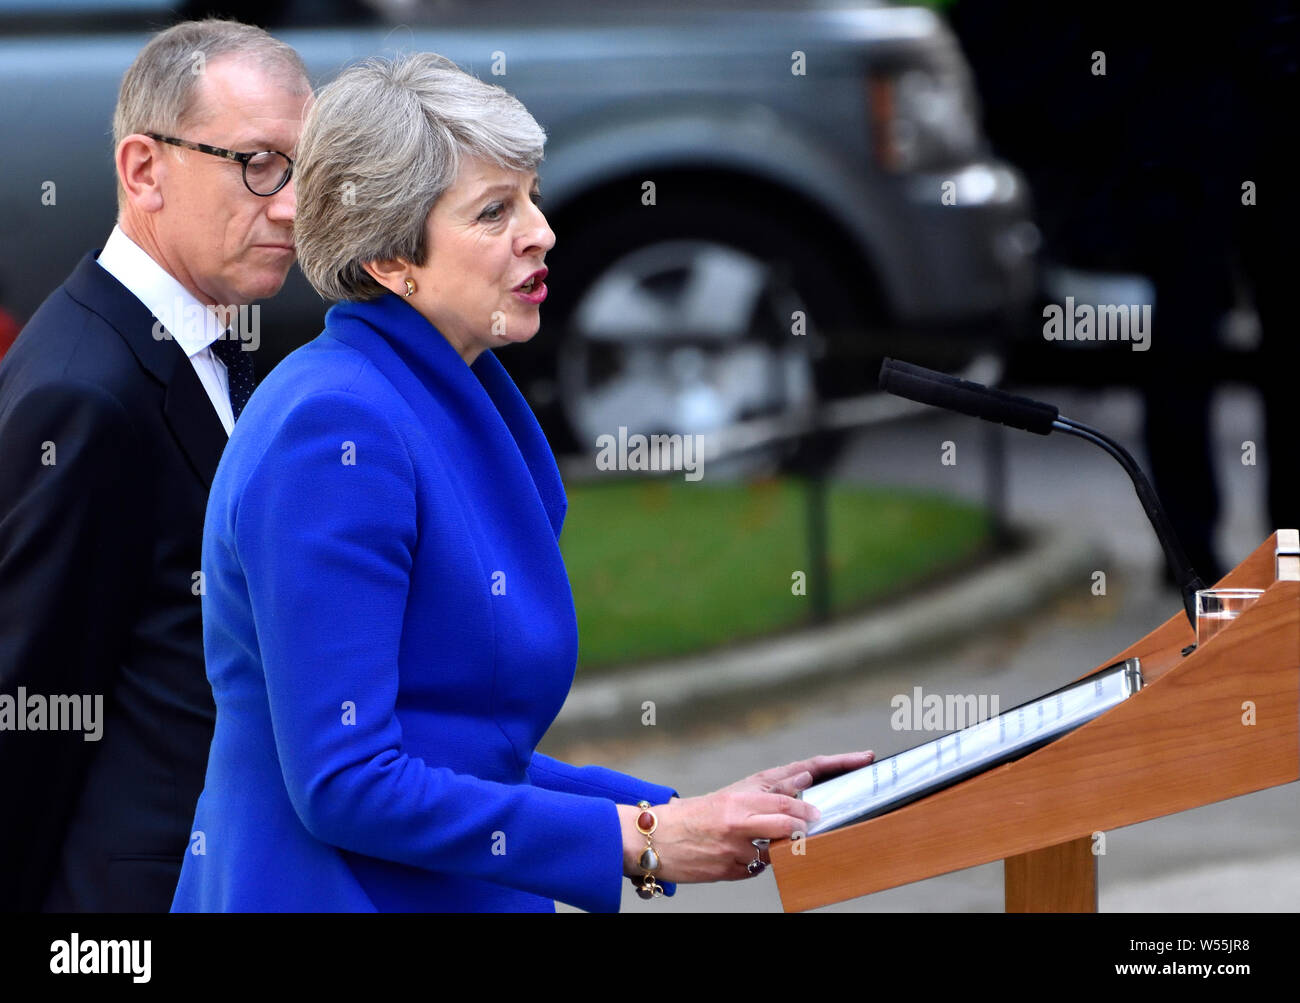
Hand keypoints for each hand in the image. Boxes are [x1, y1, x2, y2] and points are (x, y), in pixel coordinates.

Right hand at [619, 750, 873, 883]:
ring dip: (793, 841)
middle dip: (810, 817)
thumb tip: (807, 783)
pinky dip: (767, 864)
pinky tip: (754, 858)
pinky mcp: (734, 866)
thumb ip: (770, 792)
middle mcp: (745, 812)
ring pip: (784, 840)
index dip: (836, 764)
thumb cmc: (698, 816)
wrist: (654, 837)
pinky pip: (763, 867)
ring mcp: (740, 841)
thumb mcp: (734, 795)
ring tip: (793, 838)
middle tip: (818, 819)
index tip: (863, 759)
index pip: (800, 774)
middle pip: (795, 810)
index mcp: (747, 790)